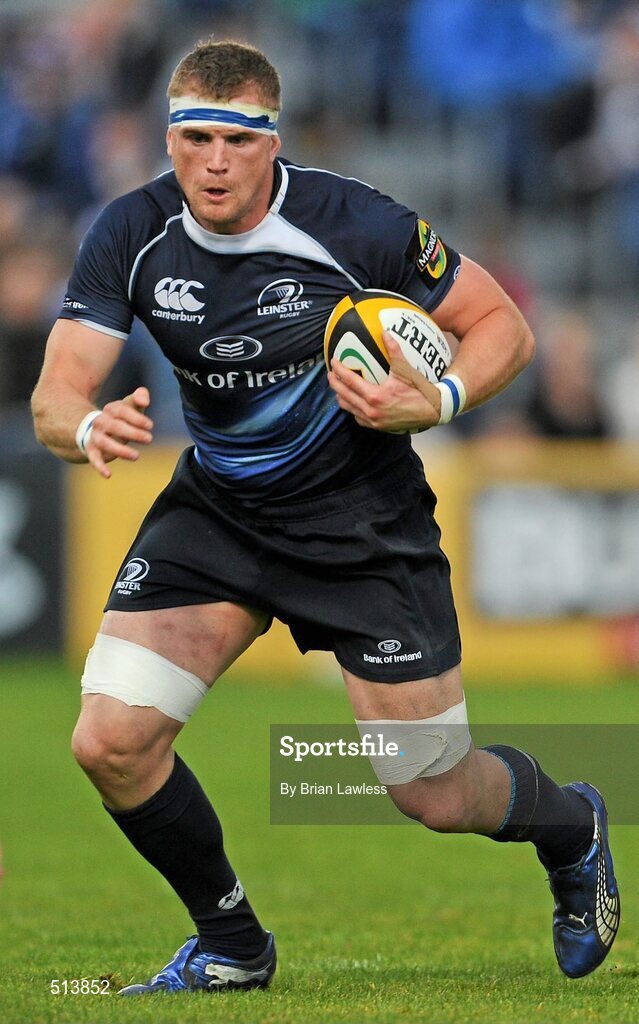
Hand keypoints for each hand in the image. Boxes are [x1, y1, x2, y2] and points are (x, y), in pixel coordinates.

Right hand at [85, 386, 153, 478]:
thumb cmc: (120, 418)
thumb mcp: (129, 406)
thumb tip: (145, 398)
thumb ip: (139, 398)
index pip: (121, 410)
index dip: (136, 417)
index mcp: (111, 409)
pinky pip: (93, 458)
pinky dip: (99, 467)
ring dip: (120, 450)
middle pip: (114, 426)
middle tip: (149, 439)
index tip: (150, 425)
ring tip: (136, 456)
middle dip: (132, 432)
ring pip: (105, 442)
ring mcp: (96, 436)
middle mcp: (101, 421)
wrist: (95, 429)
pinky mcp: (92, 451)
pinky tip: (108, 475)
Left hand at [327, 332, 441, 433]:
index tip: (334, 361)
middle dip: (334, 383)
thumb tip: (385, 332)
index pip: (349, 381)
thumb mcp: (405, 369)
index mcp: (375, 396)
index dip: (339, 370)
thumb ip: (394, 350)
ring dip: (341, 396)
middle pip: (343, 396)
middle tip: (331, 373)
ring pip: (348, 408)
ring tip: (338, 386)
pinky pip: (358, 417)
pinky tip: (353, 400)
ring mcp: (373, 421)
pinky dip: (352, 408)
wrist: (432, 411)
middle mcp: (370, 411)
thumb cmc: (419, 391)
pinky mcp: (377, 427)